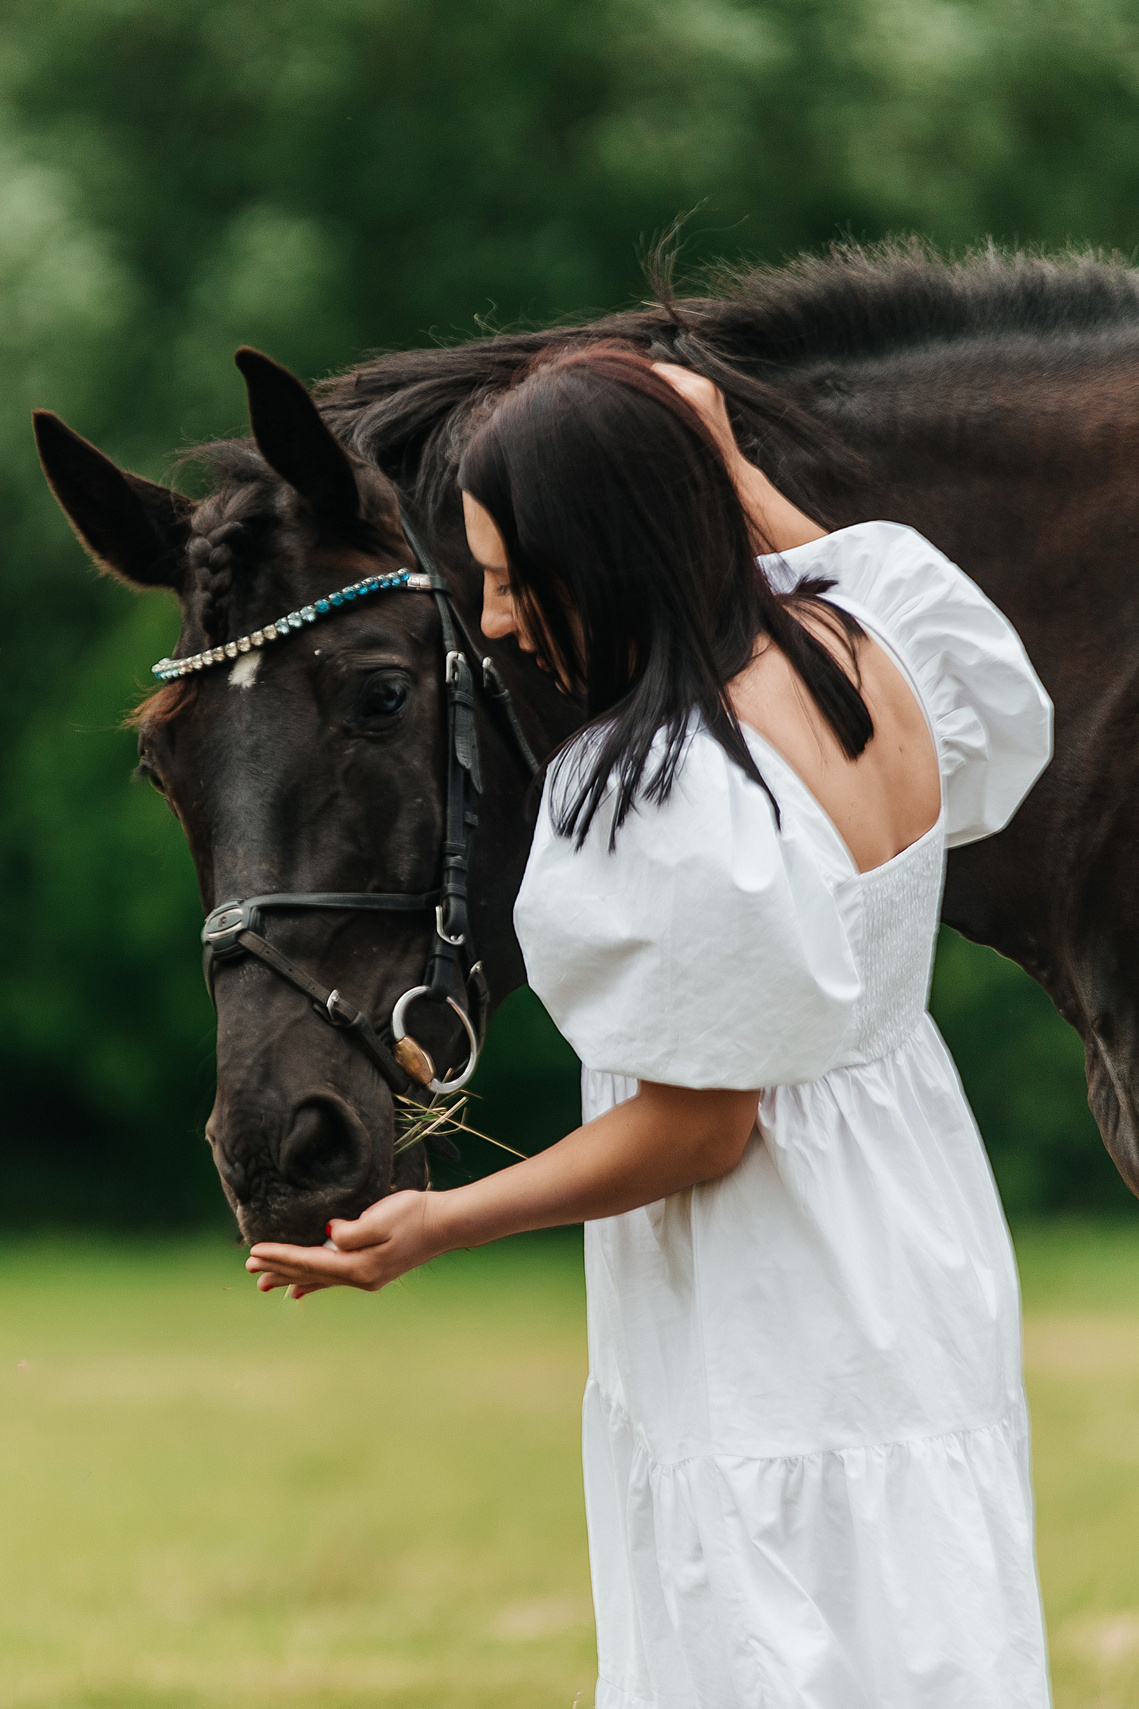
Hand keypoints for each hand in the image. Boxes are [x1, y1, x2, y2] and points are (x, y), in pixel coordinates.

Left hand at [246, 1189, 444, 1298]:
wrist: (445, 1223)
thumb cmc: (415, 1215)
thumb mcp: (381, 1218)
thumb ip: (351, 1231)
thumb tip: (330, 1235)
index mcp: (358, 1266)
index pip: (309, 1261)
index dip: (280, 1256)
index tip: (255, 1252)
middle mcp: (359, 1277)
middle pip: (309, 1273)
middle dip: (278, 1269)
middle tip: (249, 1268)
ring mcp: (365, 1276)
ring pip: (318, 1278)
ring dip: (291, 1278)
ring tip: (265, 1284)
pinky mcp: (371, 1269)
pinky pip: (332, 1278)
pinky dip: (313, 1282)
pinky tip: (302, 1289)